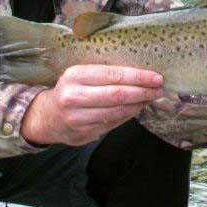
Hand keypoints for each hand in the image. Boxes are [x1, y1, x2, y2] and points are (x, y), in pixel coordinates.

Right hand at [21, 64, 163, 145]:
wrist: (47, 117)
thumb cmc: (70, 90)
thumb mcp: (80, 75)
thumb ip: (104, 73)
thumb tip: (141, 72)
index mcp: (74, 76)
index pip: (113, 75)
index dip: (138, 77)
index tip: (156, 77)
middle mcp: (73, 97)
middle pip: (118, 95)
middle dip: (143, 91)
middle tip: (159, 89)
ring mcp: (77, 118)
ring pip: (117, 112)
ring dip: (139, 105)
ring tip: (151, 97)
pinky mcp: (83, 134)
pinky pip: (113, 124)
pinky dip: (128, 115)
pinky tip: (137, 108)